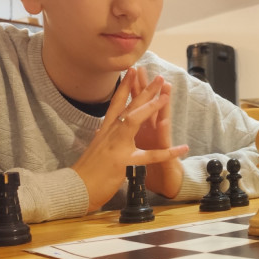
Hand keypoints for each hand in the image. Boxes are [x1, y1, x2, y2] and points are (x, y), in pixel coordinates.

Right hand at [72, 68, 188, 211]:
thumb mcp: (95, 149)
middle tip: (157, 76)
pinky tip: (182, 148)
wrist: (76, 189)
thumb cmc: (86, 171)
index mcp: (105, 131)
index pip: (115, 104)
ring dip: (152, 107)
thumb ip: (102, 138)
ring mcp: (116, 146)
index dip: (124, 86)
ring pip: (135, 121)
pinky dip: (168, 153)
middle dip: (143, 90)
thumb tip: (102, 130)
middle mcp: (110, 133)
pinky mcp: (123, 162)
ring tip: (166, 96)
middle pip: (128, 106)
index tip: (131, 70)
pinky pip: (150, 156)